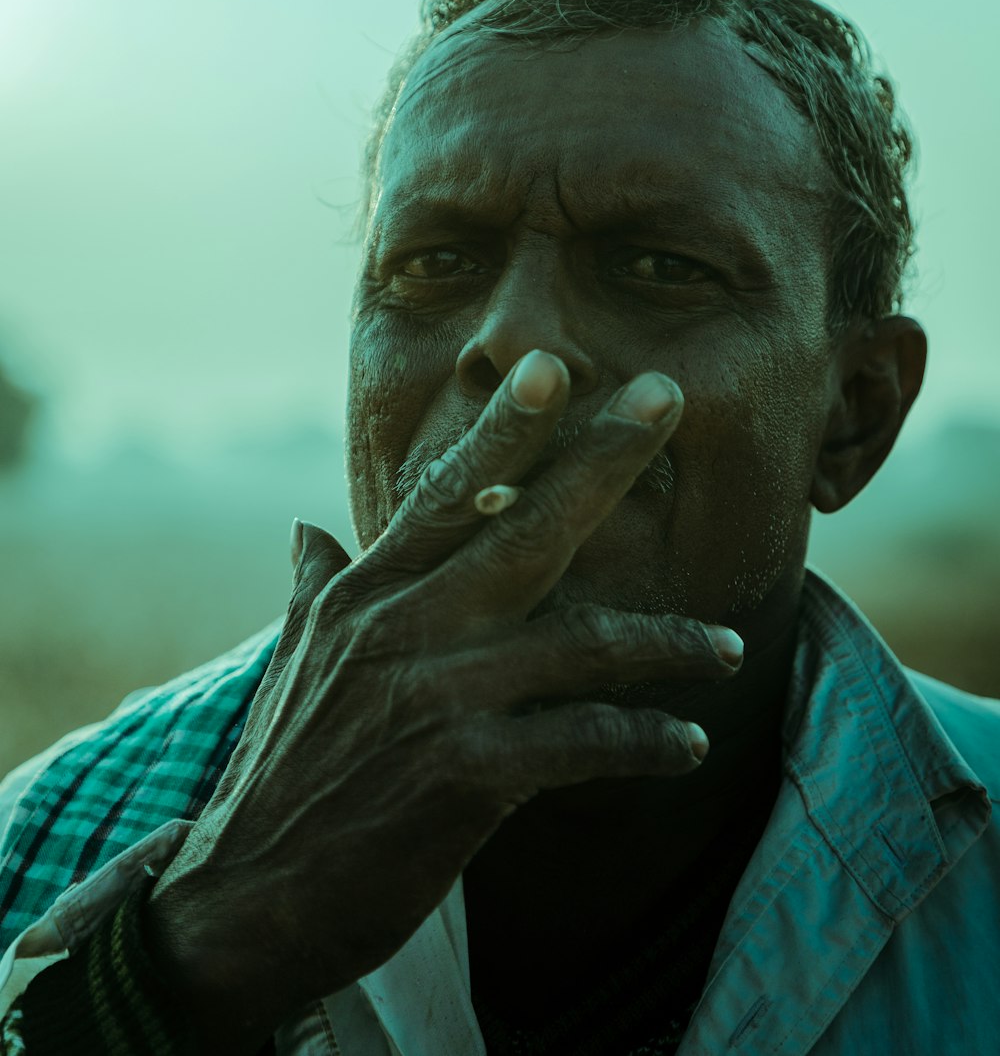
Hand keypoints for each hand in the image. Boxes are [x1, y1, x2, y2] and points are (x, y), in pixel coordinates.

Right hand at [144, 351, 742, 1051]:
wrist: (246, 899)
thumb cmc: (283, 771)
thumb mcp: (297, 662)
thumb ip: (315, 586)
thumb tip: (308, 525)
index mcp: (366, 594)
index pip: (445, 492)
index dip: (503, 429)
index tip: (555, 367)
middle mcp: (401, 626)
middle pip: (523, 528)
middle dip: (602, 459)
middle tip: (670, 396)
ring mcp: (434, 696)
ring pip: (579, 640)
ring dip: (667, 642)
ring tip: (727, 647)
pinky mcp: (463, 774)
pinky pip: (582, 741)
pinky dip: (644, 740)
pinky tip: (688, 743)